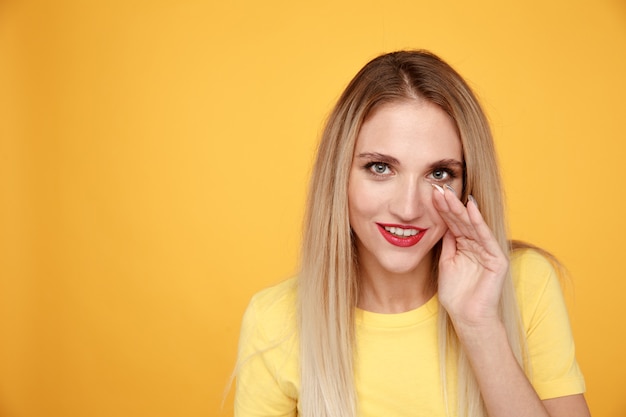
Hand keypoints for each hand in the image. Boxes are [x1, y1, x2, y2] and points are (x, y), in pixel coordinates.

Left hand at [431, 185, 508, 330]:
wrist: (468, 318)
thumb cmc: (456, 295)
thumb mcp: (446, 263)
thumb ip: (446, 243)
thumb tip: (439, 223)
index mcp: (465, 245)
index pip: (453, 222)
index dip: (442, 208)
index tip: (429, 192)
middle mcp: (477, 245)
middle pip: (461, 220)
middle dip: (449, 203)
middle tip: (437, 186)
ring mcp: (488, 250)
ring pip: (472, 224)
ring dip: (459, 208)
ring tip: (448, 193)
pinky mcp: (497, 258)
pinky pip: (485, 236)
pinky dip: (478, 221)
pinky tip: (470, 207)